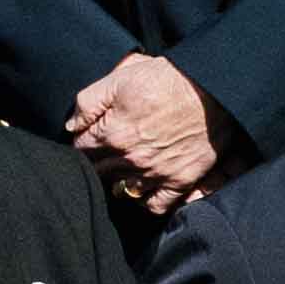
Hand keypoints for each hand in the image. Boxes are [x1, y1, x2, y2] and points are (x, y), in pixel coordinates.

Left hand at [61, 54, 230, 208]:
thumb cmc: (167, 78)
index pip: (81, 149)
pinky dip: (147, 200)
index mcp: (112, 133)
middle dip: (98, 160)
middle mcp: (131, 159)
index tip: (91, 135)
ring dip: (119, 179)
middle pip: (99, 171)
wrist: (212, 88)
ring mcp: (156, 173)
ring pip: (123, 189)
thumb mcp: (121, 77)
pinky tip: (145, 187)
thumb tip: (72, 126)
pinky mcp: (180, 180)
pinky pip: (156, 205)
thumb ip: (89, 102)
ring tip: (125, 166)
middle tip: (108, 149)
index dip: (83, 140)